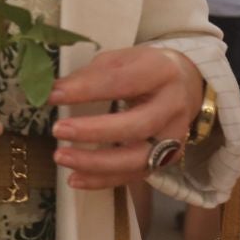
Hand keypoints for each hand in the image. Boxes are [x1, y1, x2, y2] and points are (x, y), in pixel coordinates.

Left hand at [49, 46, 204, 188]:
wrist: (186, 84)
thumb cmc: (144, 70)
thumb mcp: (120, 60)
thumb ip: (90, 75)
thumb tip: (53, 91)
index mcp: (160, 71)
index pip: (122, 82)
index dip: (86, 90)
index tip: (53, 95)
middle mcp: (173, 106)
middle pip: (137, 125)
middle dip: (94, 131)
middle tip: (57, 130)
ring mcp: (174, 136)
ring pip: (139, 158)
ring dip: (96, 163)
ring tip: (61, 157)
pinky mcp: (167, 158)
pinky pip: (135, 175)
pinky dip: (103, 180)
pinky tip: (75, 178)